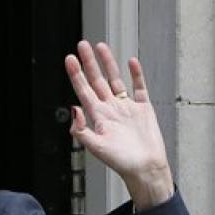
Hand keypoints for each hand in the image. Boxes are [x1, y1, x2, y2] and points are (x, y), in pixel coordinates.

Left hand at [65, 40, 173, 209]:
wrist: (145, 168)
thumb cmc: (121, 162)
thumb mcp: (96, 147)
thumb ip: (81, 130)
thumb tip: (73, 109)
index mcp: (98, 117)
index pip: (83, 90)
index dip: (76, 75)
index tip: (69, 59)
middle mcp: (110, 109)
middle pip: (97, 80)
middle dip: (89, 63)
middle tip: (82, 45)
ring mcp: (126, 107)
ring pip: (115, 80)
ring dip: (108, 63)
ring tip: (101, 47)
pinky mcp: (143, 108)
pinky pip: (139, 87)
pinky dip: (136, 74)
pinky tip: (131, 62)